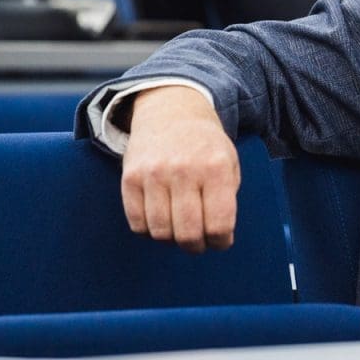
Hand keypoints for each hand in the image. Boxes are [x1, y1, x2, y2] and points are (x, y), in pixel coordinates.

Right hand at [120, 86, 239, 253]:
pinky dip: (149, 230)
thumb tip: (219, 236)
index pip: (219, 223)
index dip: (221, 241)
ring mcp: (154, 174)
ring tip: (180, 229)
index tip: (220, 241)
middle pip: (188, 233)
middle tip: (199, 242)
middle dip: (196, 246)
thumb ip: (227, 198)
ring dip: (172, 240)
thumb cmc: (205, 145)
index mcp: (215, 168)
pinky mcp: (130, 178)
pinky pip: (137, 223)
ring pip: (160, 232)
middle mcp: (184, 170)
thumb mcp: (230, 162)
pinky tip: (161, 220)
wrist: (171, 113)